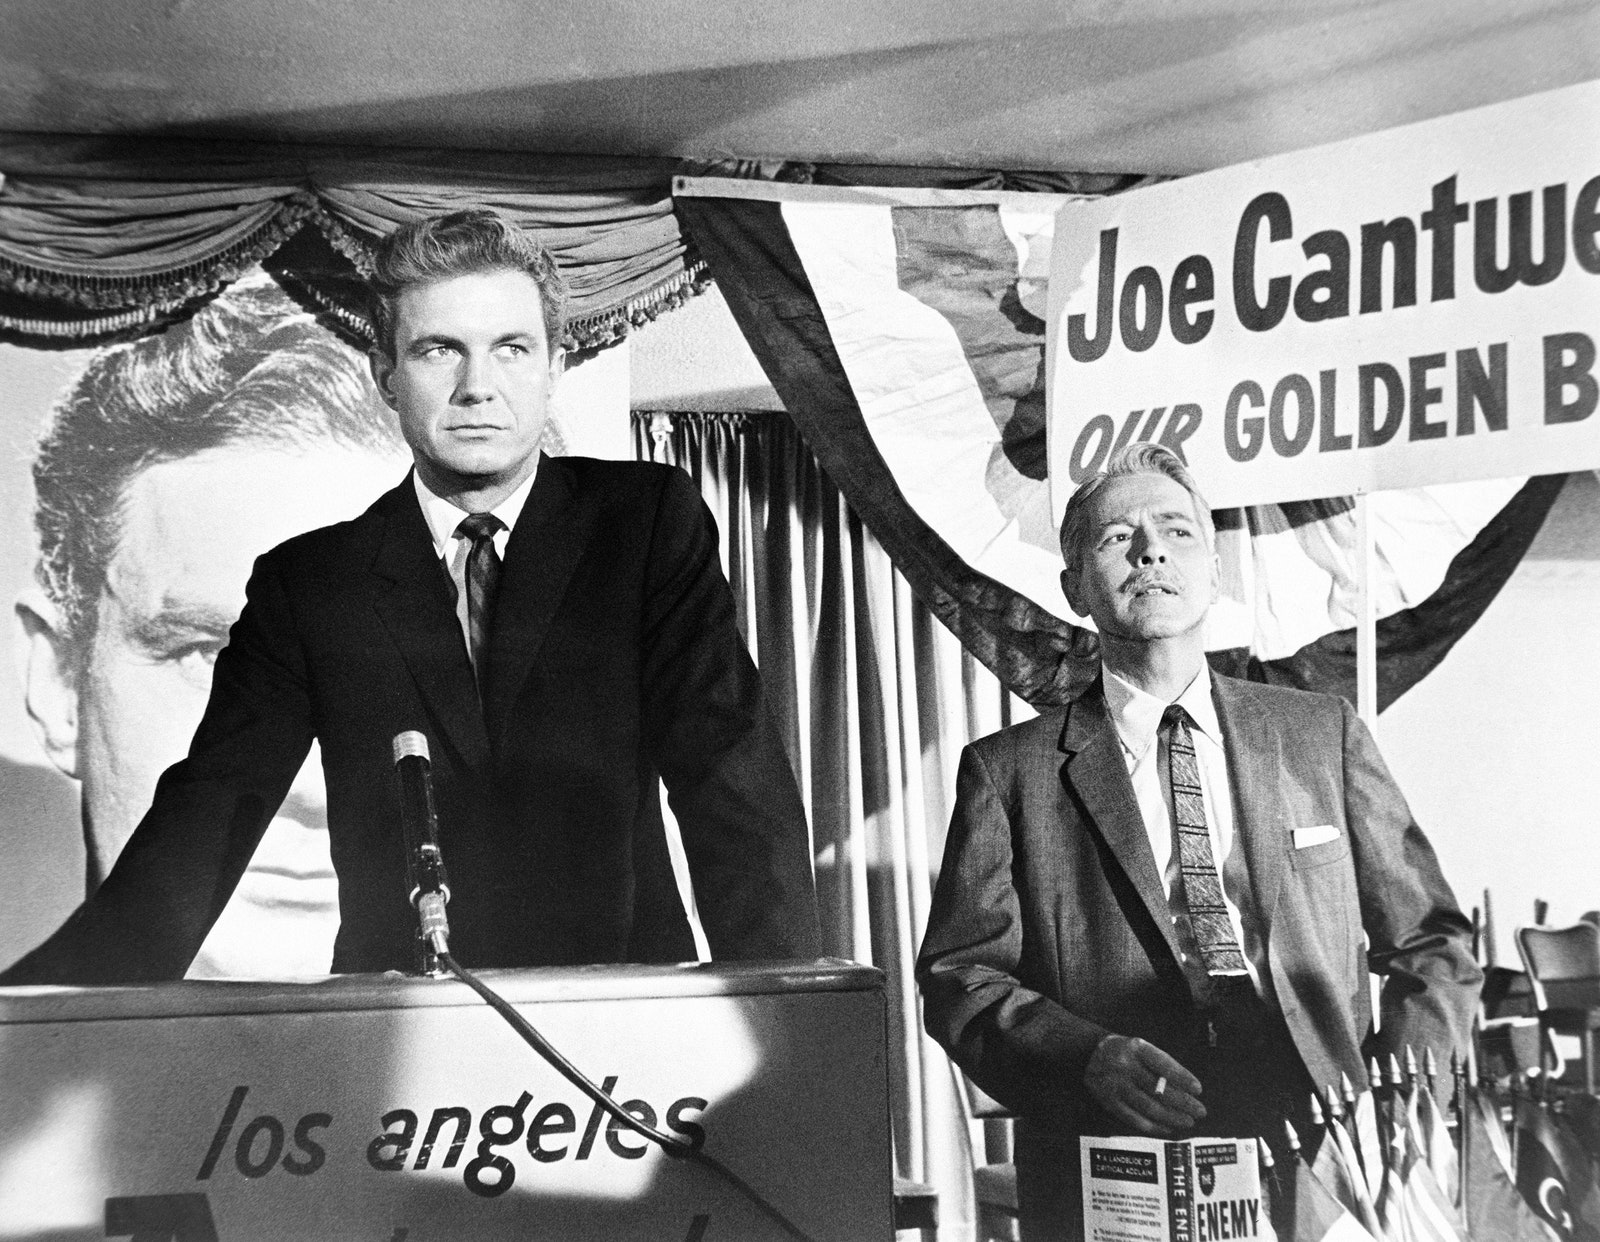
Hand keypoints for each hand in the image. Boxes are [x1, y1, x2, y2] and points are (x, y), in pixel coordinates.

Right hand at [1083, 1035, 1204, 1135]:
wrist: (1090, 1053)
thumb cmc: (1126, 1052)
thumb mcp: (1141, 1048)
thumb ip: (1161, 1065)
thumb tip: (1188, 1090)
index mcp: (1136, 1047)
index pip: (1163, 1063)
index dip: (1182, 1077)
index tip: (1198, 1089)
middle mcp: (1124, 1065)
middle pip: (1157, 1088)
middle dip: (1182, 1102)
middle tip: (1200, 1111)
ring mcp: (1115, 1085)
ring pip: (1148, 1106)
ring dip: (1171, 1117)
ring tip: (1188, 1121)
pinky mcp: (1109, 1101)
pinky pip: (1134, 1118)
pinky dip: (1154, 1126)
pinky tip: (1168, 1128)